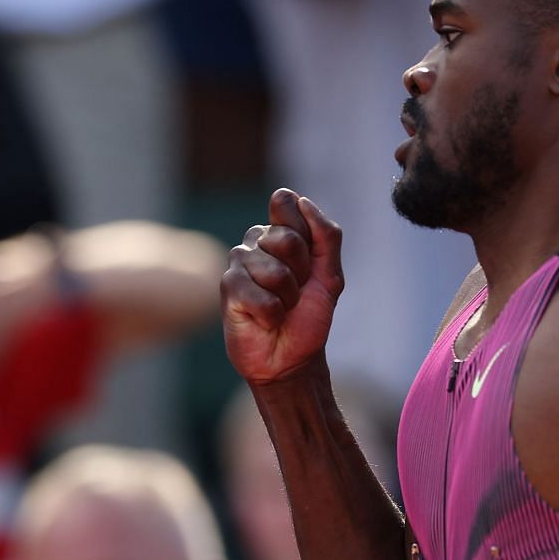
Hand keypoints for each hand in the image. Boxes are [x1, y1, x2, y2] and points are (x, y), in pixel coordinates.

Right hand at [223, 189, 344, 386]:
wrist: (293, 359)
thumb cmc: (308, 316)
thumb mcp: (330, 275)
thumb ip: (327, 236)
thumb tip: (302, 201)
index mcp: (278, 231)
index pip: (286, 203)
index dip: (306, 237)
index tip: (308, 266)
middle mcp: (254, 242)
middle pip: (286, 239)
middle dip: (301, 273)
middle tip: (296, 293)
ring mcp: (238, 264)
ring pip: (277, 273)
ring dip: (288, 299)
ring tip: (281, 308)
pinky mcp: (228, 289)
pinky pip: (262, 298)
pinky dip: (273, 315)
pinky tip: (265, 320)